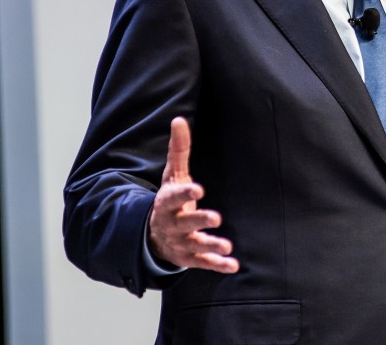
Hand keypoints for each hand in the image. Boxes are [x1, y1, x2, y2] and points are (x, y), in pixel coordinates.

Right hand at [148, 117, 239, 272]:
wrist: (152, 235)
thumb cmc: (169, 199)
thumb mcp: (172, 175)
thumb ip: (179, 150)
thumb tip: (179, 119)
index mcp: (168, 202)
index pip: (175, 196)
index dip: (185, 193)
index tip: (198, 189)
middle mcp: (173, 224)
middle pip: (185, 223)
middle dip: (199, 221)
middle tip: (216, 218)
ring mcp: (181, 242)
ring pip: (195, 245)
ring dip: (211, 246)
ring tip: (227, 246)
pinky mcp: (190, 258)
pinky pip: (203, 263)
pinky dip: (217, 265)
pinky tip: (233, 265)